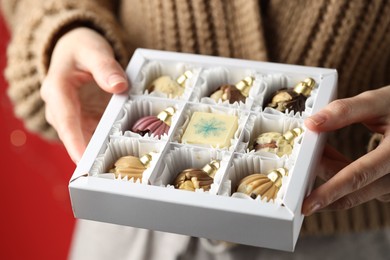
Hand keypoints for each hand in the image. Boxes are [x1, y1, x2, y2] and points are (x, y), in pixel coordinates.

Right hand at [40, 28, 127, 162]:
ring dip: (99, 154)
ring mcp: (72, 118)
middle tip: (107, 175)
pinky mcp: (83, 122)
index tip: (83, 161)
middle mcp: (59, 109)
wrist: (75, 51)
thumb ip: (105, 66)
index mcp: (57, 90)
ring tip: (118, 171)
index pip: (65, 120)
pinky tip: (123, 155)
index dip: (74, 142)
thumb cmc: (81, 49)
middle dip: (89, 156)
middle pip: (74, 136)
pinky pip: (94, 136)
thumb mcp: (92, 50)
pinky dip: (107, 145)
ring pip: (84, 140)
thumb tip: (119, 86)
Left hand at [302, 86, 389, 215]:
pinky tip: (325, 155)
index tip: (306, 204)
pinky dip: (338, 172)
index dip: (330, 192)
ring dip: (328, 172)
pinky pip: (359, 185)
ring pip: (353, 189)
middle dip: (321, 178)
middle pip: (351, 188)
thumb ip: (345, 111)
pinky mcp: (387, 185)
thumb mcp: (379, 102)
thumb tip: (311, 124)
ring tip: (312, 150)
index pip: (358, 176)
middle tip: (296, 164)